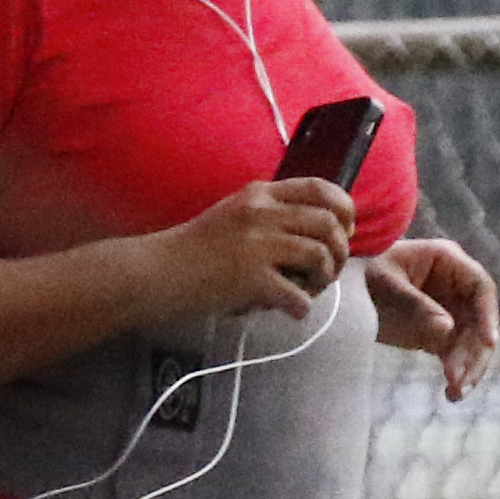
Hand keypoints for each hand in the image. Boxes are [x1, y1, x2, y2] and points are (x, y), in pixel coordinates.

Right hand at [137, 176, 354, 327]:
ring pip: (320, 255)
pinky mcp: (251, 278)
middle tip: (327, 270)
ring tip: (308, 290)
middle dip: (339, 250)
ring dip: (324, 278)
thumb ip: (270, 215)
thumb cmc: (193, 250)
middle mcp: (262, 212)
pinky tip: (290, 310)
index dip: (344, 210)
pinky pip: (298, 296)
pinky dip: (301, 307)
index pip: (321, 188)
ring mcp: (257, 244)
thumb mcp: (233, 216)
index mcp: (260, 193)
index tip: (342, 231)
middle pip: (328, 223)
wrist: (155, 273)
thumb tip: (316, 233)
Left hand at [367, 236, 499, 397]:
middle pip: (480, 321)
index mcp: (447, 261)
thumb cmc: (362, 276)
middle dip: (475, 352)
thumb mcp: (385, 287)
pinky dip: (455, 373)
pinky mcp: (440, 333)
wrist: (343, 291)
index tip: (489, 342)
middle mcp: (455, 285)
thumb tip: (448, 329)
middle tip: (463, 379)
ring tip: (456, 393)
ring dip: (467, 368)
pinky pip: (455, 354)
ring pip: (471, 342)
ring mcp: (450, 310)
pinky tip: (452, 394)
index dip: (488, 315)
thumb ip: (416, 306)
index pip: (480, 287)